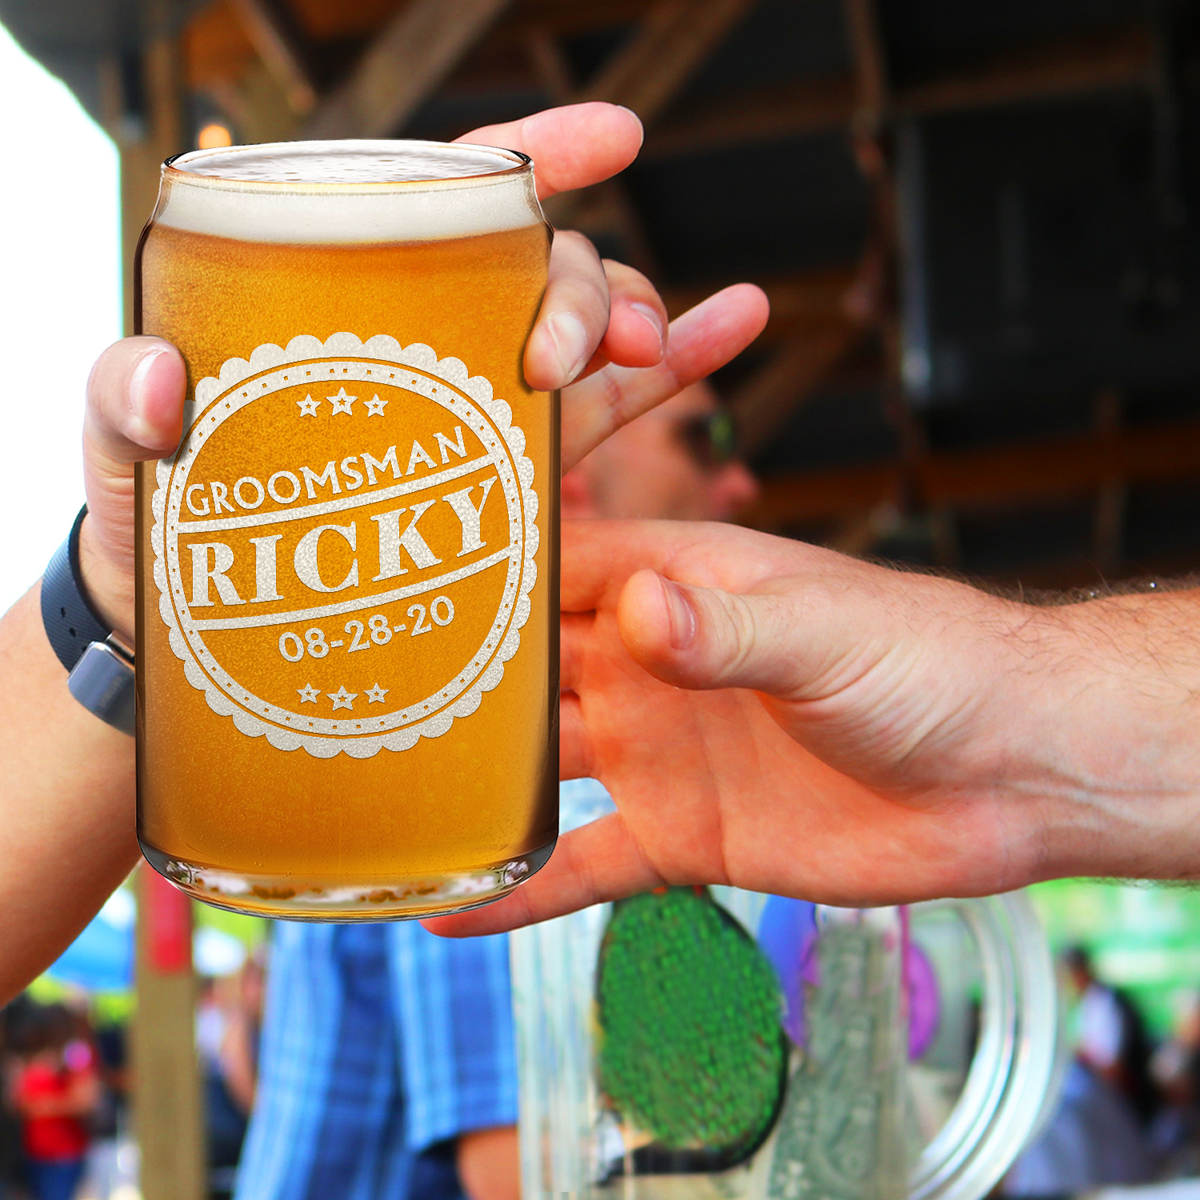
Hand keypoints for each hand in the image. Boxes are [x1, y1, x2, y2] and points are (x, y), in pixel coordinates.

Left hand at [76, 102, 767, 641]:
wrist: (203, 635)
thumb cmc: (158, 528)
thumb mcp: (122, 456)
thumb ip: (123, 403)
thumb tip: (169, 380)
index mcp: (350, 304)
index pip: (446, 203)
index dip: (532, 159)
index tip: (611, 139)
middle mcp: (431, 341)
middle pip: (538, 273)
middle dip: (582, 289)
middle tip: (566, 358)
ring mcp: (478, 409)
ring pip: (587, 339)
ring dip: (641, 327)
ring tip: (659, 351)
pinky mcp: (509, 480)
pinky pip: (608, 416)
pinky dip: (676, 372)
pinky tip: (732, 329)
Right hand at [429, 521, 1199, 935]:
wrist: (1004, 770)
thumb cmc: (925, 663)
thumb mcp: (828, 633)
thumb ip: (731, 628)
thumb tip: (638, 610)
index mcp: (676, 588)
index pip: (553, 566)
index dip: (474, 569)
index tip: (378, 576)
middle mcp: (651, 665)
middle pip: (526, 668)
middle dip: (447, 679)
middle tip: (339, 696)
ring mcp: (660, 752)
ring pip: (541, 767)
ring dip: (469, 785)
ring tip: (372, 801)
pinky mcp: (684, 836)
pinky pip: (586, 865)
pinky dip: (524, 888)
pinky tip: (453, 914)